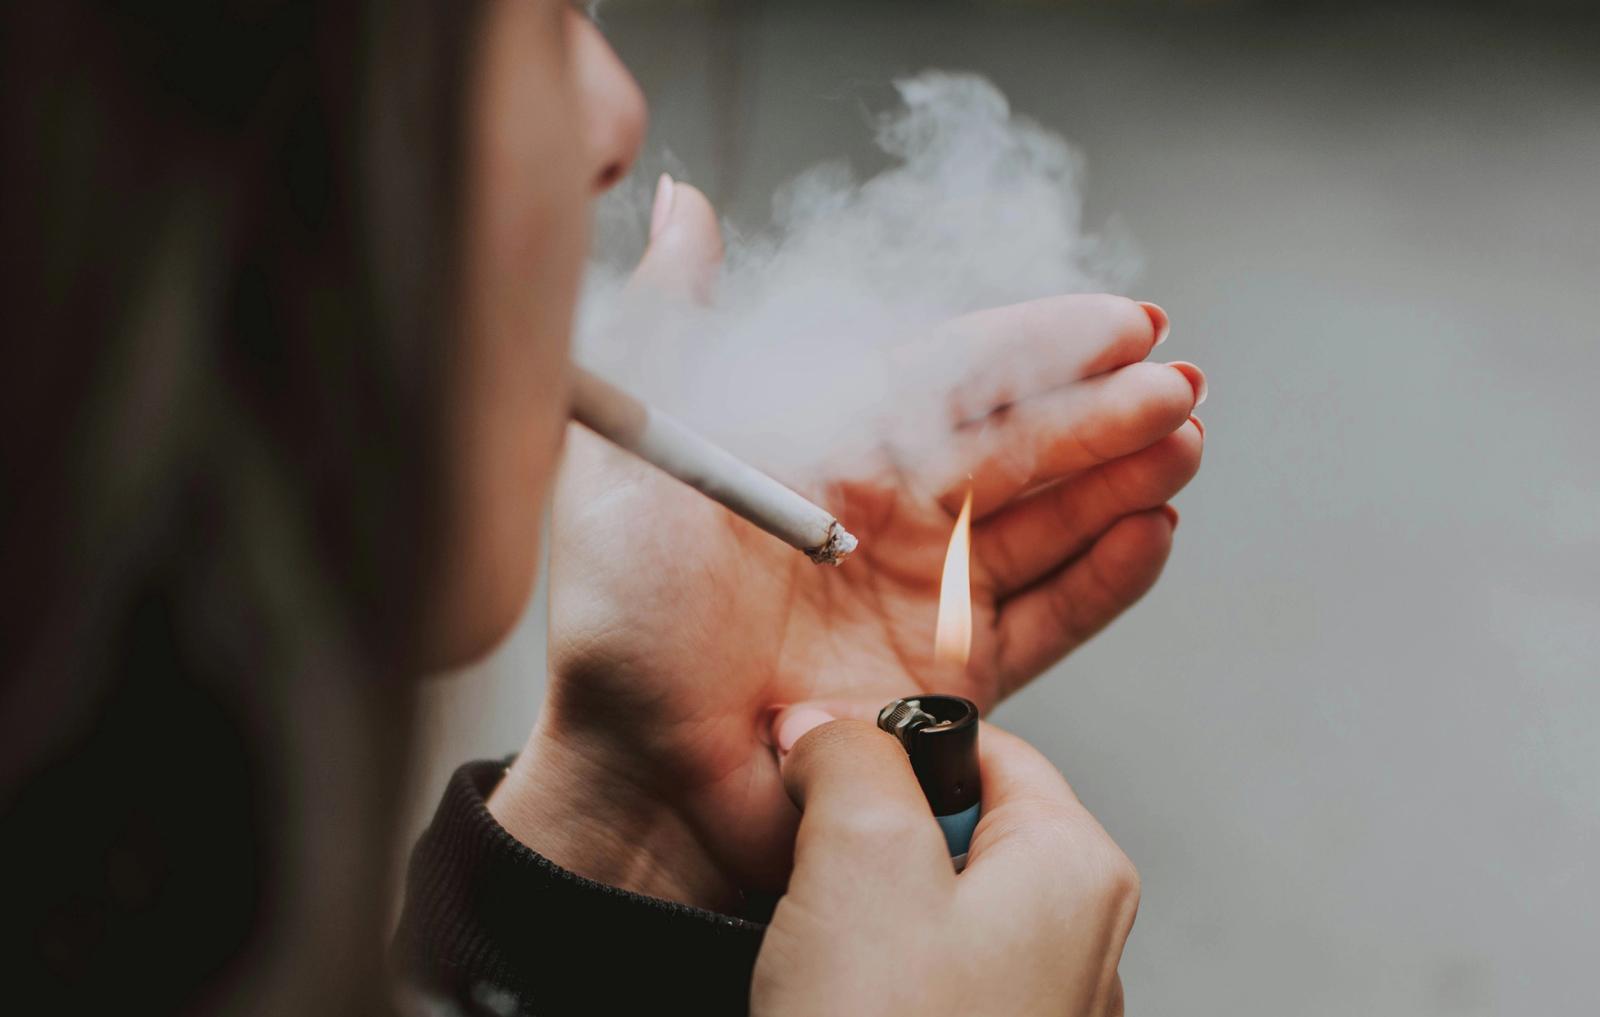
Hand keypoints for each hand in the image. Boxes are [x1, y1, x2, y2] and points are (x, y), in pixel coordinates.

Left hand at [490, 179, 1203, 904]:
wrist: (640, 774)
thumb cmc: (624, 617)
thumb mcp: (641, 450)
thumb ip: (677, 322)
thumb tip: (684, 204)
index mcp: (824, 448)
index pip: (950, 376)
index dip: (1035, 345)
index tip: (1118, 322)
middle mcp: (884, 515)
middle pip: (1014, 446)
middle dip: (1100, 410)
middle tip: (1177, 383)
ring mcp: (922, 596)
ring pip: (1045, 523)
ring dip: (1120, 480)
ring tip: (1183, 441)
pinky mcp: (952, 678)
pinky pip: (1048, 617)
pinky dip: (1105, 579)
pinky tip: (1153, 529)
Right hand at [752, 712, 1135, 1016]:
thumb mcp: (859, 857)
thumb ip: (850, 757)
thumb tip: (827, 725)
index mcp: (1076, 869)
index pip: (984, 748)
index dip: (889, 747)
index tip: (822, 772)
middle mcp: (1077, 939)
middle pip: (951, 830)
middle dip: (866, 841)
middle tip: (815, 879)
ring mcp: (1034, 1011)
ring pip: (924, 912)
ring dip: (856, 916)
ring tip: (821, 958)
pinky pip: (917, 984)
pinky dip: (865, 981)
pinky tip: (832, 1006)